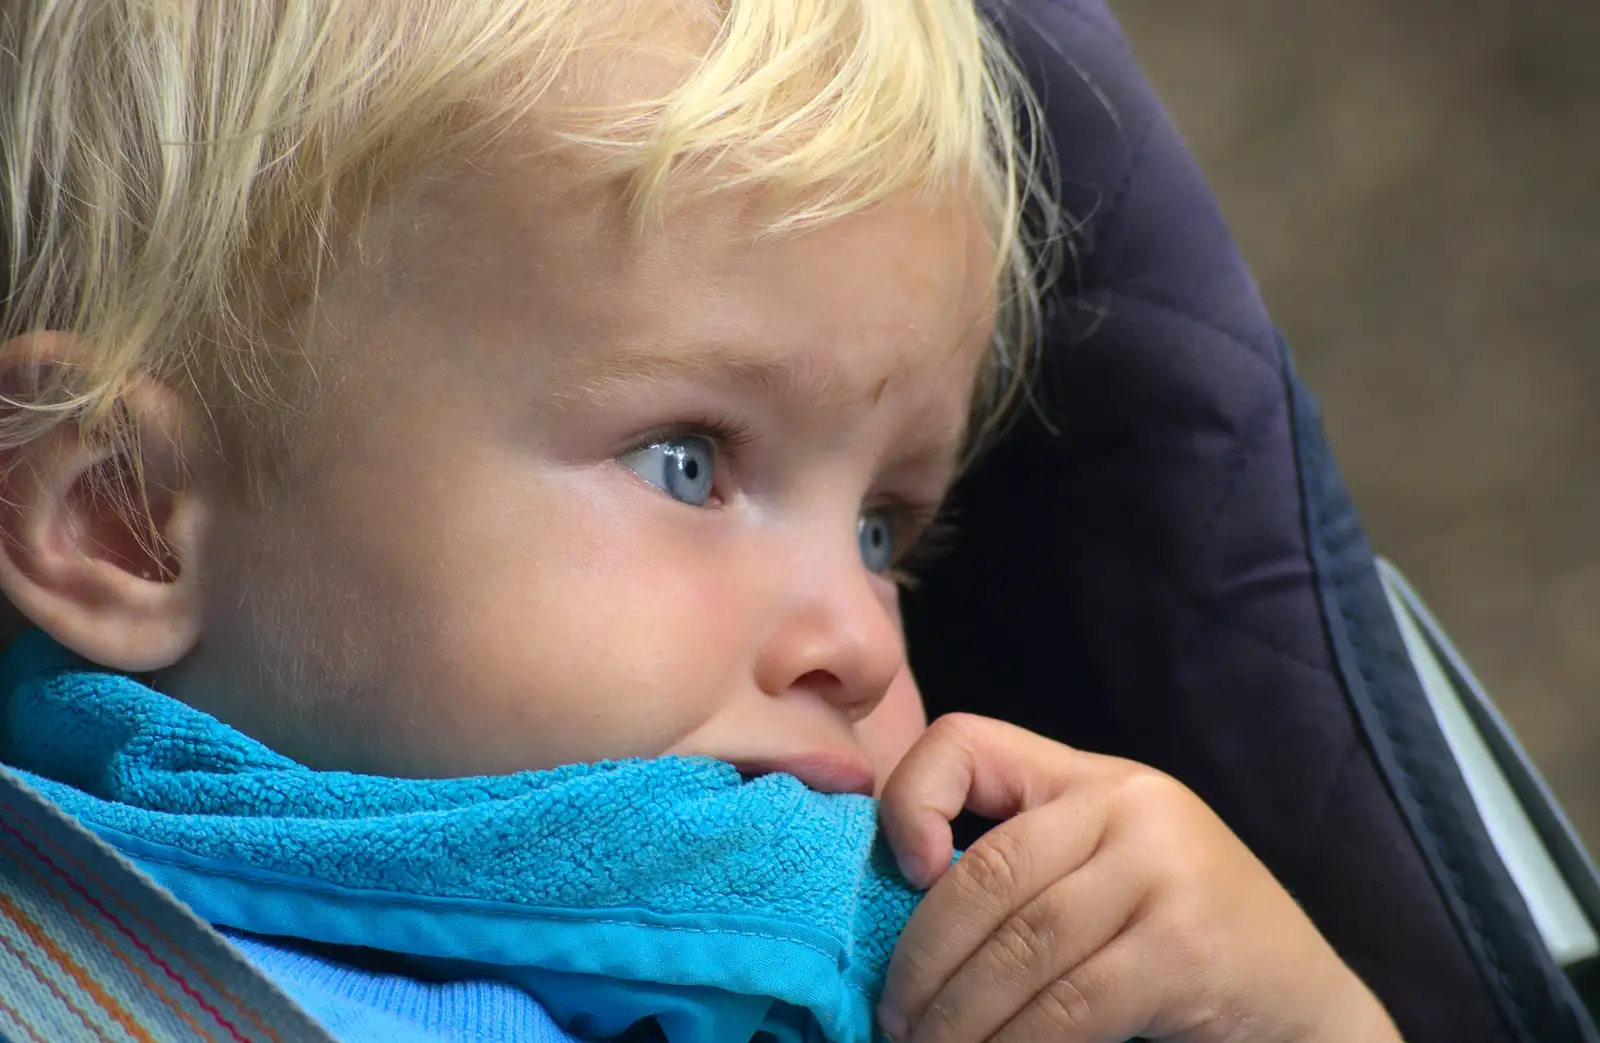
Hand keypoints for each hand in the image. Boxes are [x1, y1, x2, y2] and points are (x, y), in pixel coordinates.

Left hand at [875, 714, 1401, 1042]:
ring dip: (957, 1015)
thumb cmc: (1186, 937)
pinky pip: (1068, 1006)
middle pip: (987, 870)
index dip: (912, 798)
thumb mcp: (1109, 871)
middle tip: (892, 1014)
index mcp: (1096, 779)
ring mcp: (1165, 873)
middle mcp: (1131, 807)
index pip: (967, 741)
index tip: (902, 873)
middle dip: (923, 955)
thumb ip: (1030, 864)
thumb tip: (898, 903)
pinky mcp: (1185, 950)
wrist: (1309, 1002)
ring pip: (1021, 946)